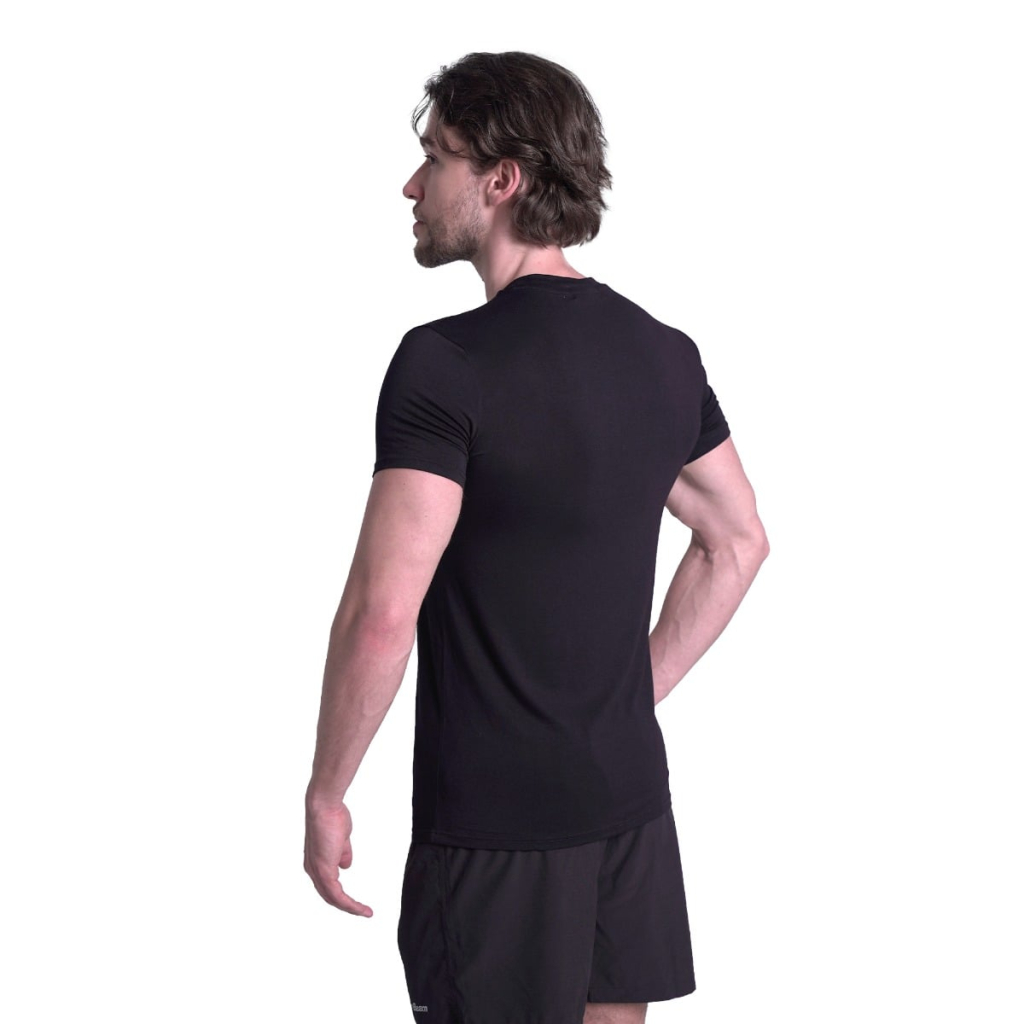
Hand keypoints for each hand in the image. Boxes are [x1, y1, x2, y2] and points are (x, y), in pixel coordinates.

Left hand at [303, 797, 373, 916]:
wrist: (325, 806)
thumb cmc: (332, 816)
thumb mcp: (341, 838)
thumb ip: (342, 853)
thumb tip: (346, 865)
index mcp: (316, 862)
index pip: (327, 885)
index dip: (340, 895)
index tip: (355, 900)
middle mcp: (313, 870)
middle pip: (329, 896)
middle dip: (346, 906)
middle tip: (362, 911)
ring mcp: (318, 872)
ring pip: (333, 899)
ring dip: (350, 908)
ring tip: (365, 912)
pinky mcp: (324, 872)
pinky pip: (337, 896)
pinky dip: (350, 904)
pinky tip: (360, 908)